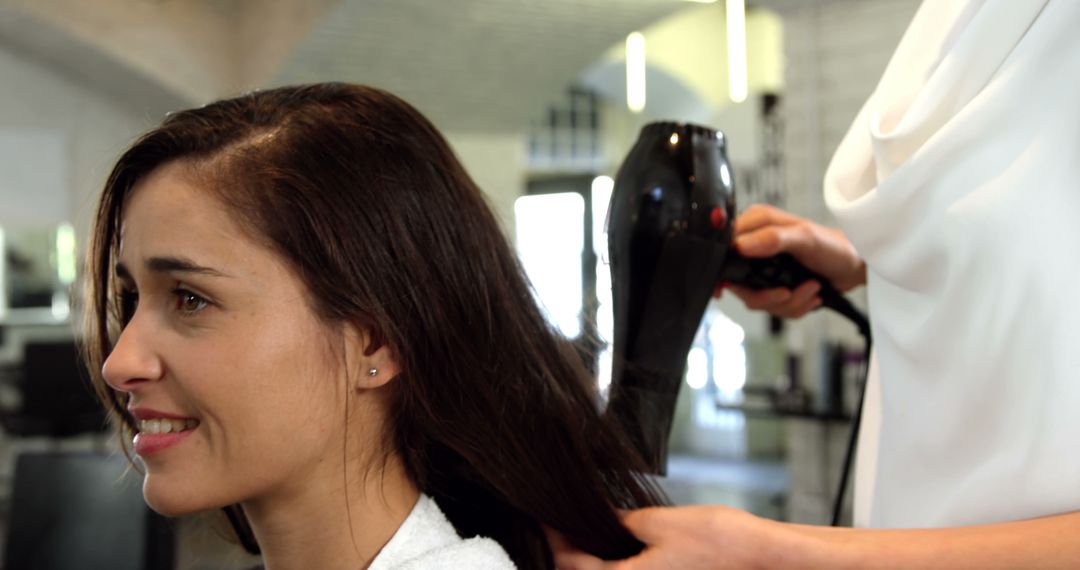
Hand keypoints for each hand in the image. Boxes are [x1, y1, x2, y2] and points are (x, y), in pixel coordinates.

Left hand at [548, 505, 825, 569]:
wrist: (764, 557)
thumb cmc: (720, 542)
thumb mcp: (659, 523)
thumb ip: (621, 524)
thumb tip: (596, 519)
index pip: (572, 567)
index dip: (554, 539)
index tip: (547, 517)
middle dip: (571, 552)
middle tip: (563, 522)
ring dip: (595, 560)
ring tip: (590, 529)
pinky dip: (620, 564)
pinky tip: (622, 542)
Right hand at [720, 205, 865, 318]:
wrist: (855, 266)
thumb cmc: (834, 245)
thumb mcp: (804, 237)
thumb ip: (772, 239)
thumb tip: (741, 246)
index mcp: (756, 225)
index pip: (725, 248)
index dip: (726, 268)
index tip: (732, 284)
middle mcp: (755, 246)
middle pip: (738, 283)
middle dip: (767, 295)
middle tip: (788, 291)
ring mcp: (764, 269)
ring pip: (756, 300)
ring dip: (787, 302)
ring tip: (810, 289)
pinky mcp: (774, 285)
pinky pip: (773, 308)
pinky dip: (795, 306)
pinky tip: (810, 294)